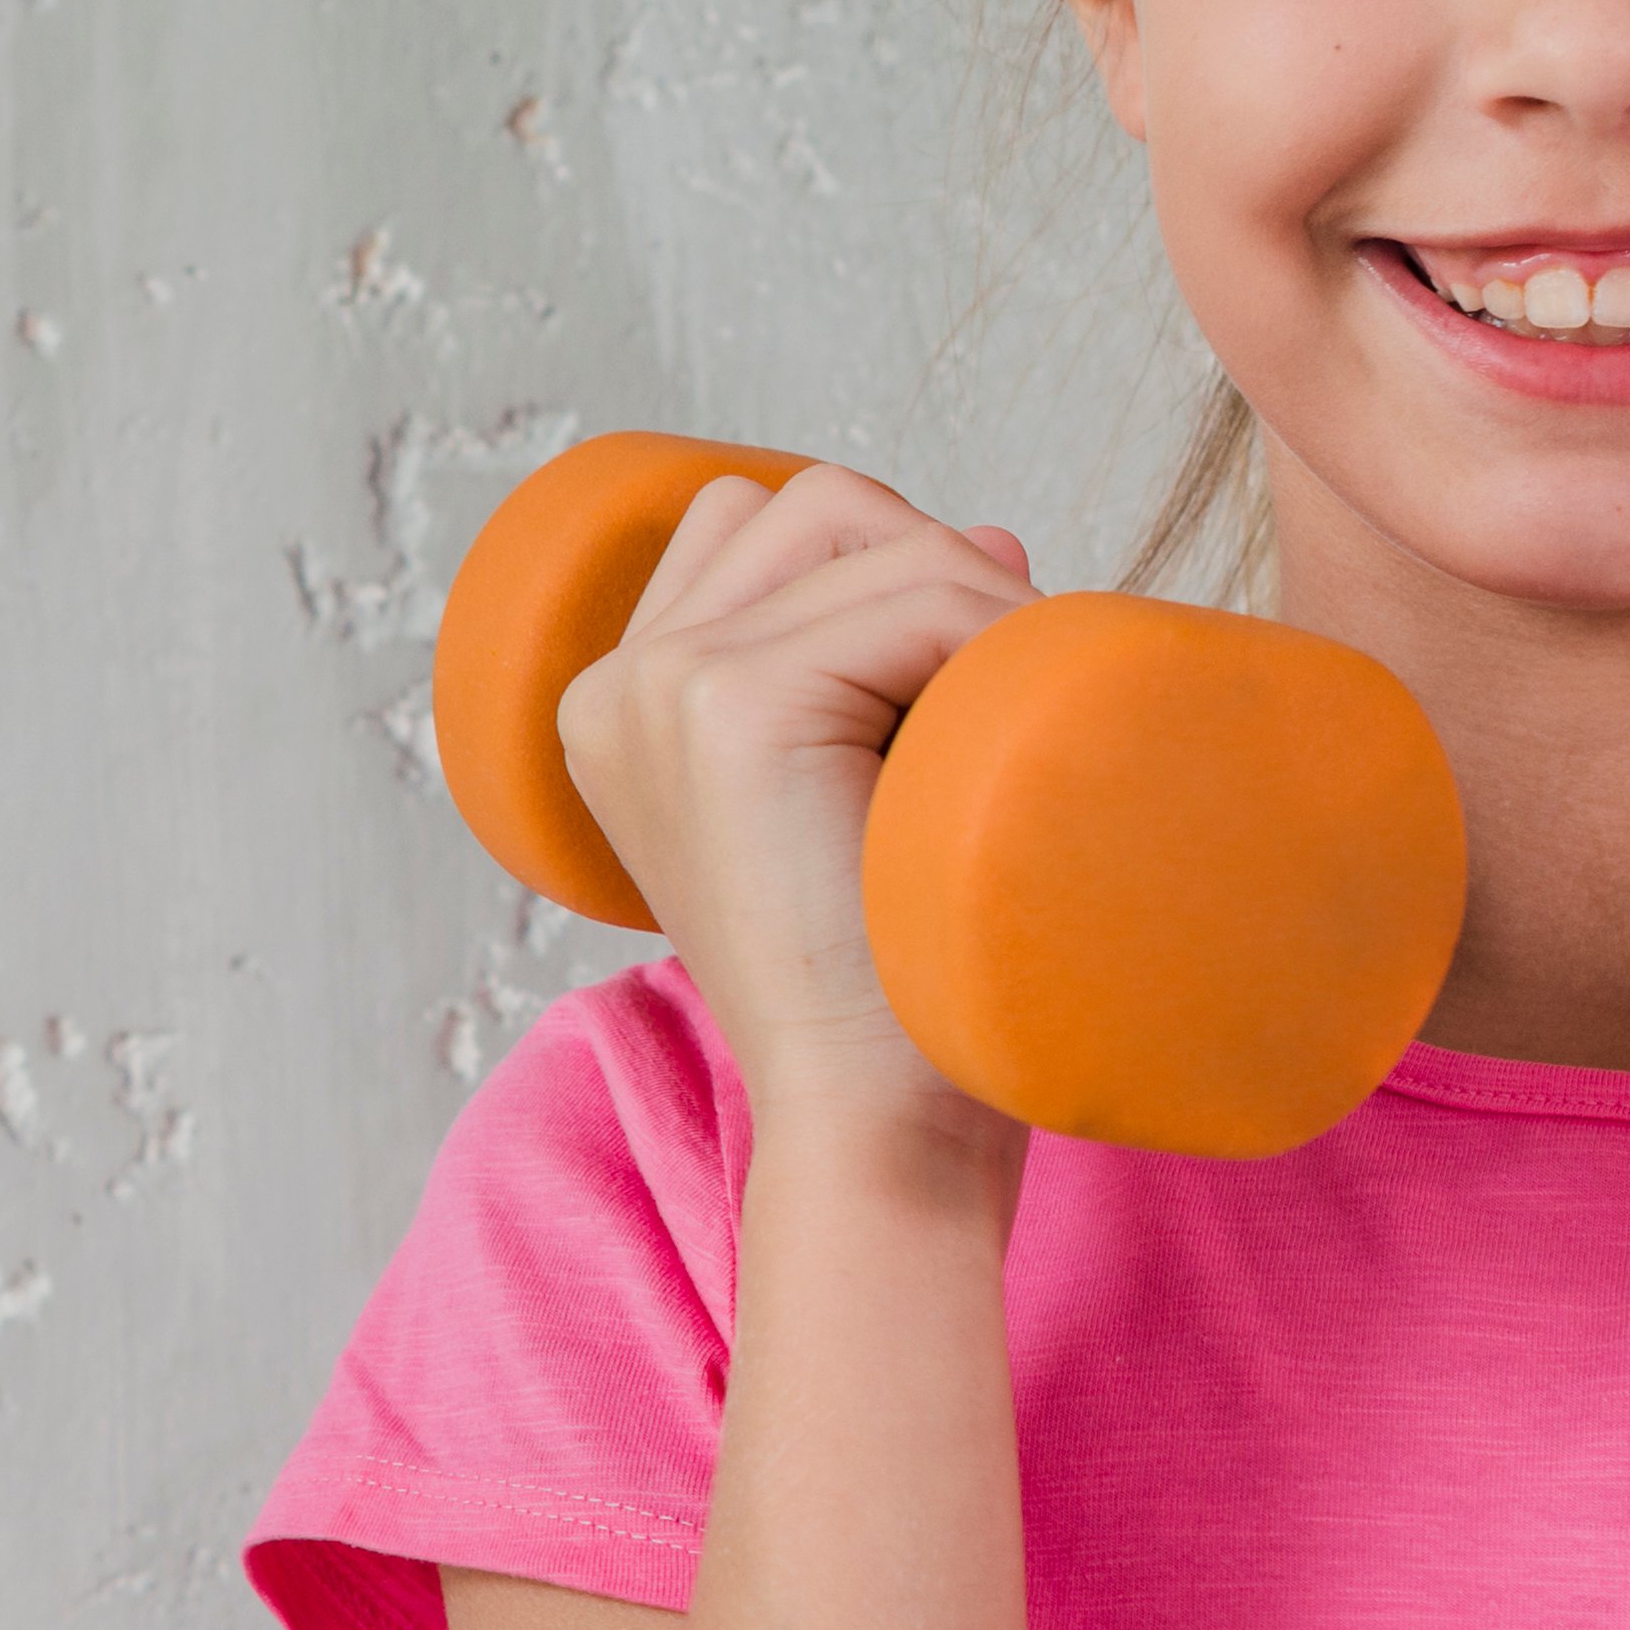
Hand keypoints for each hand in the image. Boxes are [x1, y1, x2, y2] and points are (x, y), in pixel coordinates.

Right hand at [550, 461, 1037, 1137]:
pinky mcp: (727, 700)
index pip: (764, 527)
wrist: (877, 1124)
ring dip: (974, 601)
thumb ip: (887, 652)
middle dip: (933, 567)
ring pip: (864, 527)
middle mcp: (614, 686)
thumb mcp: (866, 787)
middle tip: (1007, 692)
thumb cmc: (893, 980)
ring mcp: (658, 685)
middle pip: (812, 504)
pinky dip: (995, 638)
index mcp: (624, 708)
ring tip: (1015, 717)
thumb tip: (983, 530)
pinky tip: (1015, 733)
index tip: (969, 678)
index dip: (892, 570)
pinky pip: (912, 590)